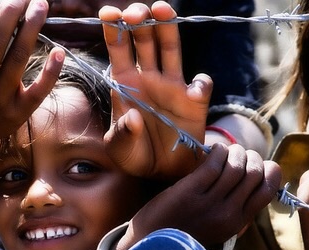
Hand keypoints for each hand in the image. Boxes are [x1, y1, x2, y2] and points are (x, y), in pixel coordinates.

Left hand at [99, 1, 211, 180]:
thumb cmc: (135, 156)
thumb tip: (132, 117)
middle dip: (140, 20)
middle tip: (134, 12)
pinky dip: (200, 84)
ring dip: (167, 27)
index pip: (119, 48)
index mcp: (125, 83)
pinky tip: (193, 90)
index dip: (113, 28)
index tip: (107, 12)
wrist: (162, 174)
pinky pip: (201, 85)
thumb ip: (121, 134)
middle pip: (145, 39)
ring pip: (172, 49)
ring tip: (162, 8)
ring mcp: (173, 87)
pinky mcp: (194, 103)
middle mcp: (149, 78)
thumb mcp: (120, 151)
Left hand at [118, 143, 280, 249]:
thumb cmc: (182, 236)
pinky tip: (213, 151)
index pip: (268, 190)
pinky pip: (213, 164)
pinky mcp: (189, 192)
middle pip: (254, 174)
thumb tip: (251, 183)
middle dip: (251, 157)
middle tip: (240, 154)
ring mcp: (208, 203)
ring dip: (234, 151)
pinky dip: (217, 152)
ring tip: (226, 150)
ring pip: (236, 166)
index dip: (269, 170)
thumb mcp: (217, 231)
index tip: (258, 165)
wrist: (151, 248)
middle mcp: (227, 214)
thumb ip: (233, 213)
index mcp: (237, 224)